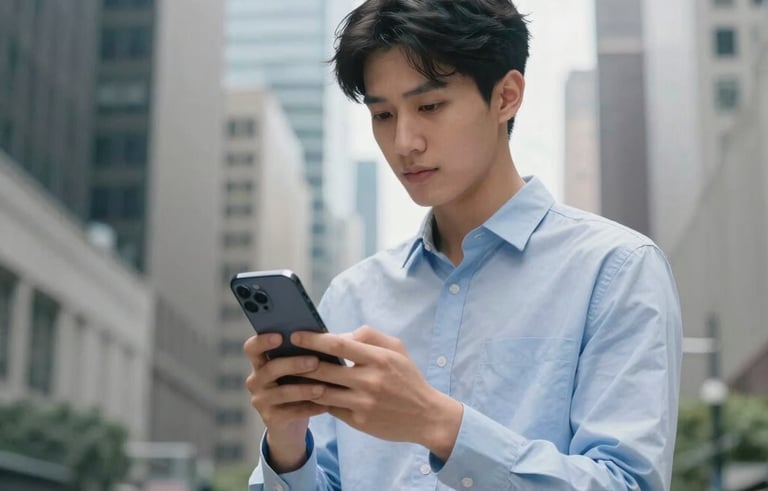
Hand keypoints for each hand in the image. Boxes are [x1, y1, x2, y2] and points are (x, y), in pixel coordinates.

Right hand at [243, 333, 328, 471]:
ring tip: (323, 388)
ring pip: (282, 392)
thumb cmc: (300, 384)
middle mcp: (256, 381)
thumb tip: (341, 334)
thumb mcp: (301, 368)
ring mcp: (261, 400)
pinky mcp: (270, 419)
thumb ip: (310, 351)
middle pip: (270, 368)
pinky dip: (311, 408)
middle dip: (294, 364)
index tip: (280, 336)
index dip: (262, 341)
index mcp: (260, 363)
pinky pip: (292, 412)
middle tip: (315, 361)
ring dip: (304, 389)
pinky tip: (326, 405)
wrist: (292, 423)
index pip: (252, 348)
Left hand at [291, 326, 462, 460]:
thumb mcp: (396, 349)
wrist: (426, 416)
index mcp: (378, 358)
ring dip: (303, 384)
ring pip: (322, 391)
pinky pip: (330, 409)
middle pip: (324, 368)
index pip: (338, 344)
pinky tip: (305, 395)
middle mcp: (369, 380)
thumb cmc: (408, 378)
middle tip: (284, 356)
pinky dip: (316, 401)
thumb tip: (339, 335)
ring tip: (288, 376)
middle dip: (300, 362)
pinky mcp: (359, 421)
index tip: (295, 335)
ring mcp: (363, 403)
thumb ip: (369, 336)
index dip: (313, 339)